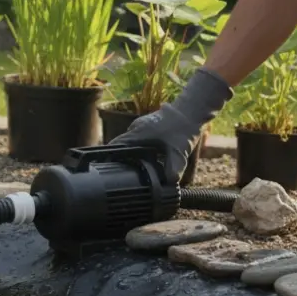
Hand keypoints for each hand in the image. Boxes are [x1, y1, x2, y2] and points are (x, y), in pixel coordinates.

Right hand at [109, 68, 231, 181]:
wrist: (190, 112)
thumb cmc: (183, 129)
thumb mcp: (179, 152)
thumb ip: (174, 169)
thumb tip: (169, 183)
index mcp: (137, 133)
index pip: (114, 146)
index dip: (108, 157)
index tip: (106, 169)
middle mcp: (134, 129)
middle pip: (119, 146)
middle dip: (119, 159)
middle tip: (120, 175)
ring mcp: (139, 126)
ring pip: (128, 143)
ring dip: (128, 154)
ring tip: (131, 169)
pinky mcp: (145, 127)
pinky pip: (135, 140)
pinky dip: (136, 149)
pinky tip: (144, 159)